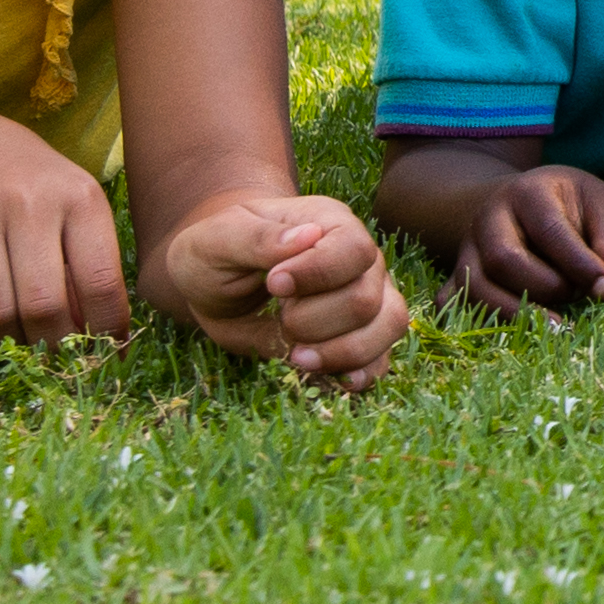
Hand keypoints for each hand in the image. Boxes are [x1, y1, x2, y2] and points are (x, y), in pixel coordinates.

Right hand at [0, 108, 135, 348]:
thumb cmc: (28, 184)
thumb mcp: (71, 204)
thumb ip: (89, 263)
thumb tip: (103, 341)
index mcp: (78, 196)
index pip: (100, 282)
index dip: (104, 331)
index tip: (102, 356)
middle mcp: (27, 200)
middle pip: (43, 306)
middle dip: (50, 346)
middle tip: (51, 358)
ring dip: (5, 343)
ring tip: (13, 342)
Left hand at [150, 192, 409, 389]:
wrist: (215, 282)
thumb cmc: (218, 253)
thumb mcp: (219, 239)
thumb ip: (258, 238)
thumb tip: (307, 237)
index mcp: (329, 225)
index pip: (353, 249)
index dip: (318, 274)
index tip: (273, 284)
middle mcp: (359, 260)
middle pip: (365, 298)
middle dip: (314, 321)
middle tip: (280, 318)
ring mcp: (367, 297)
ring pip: (388, 325)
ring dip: (341, 351)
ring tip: (297, 357)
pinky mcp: (360, 334)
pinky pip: (382, 356)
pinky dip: (362, 372)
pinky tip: (333, 377)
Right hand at [452, 165, 603, 313]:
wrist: (516, 201)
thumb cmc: (569, 205)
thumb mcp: (598, 202)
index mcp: (528, 193)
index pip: (549, 231)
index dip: (578, 263)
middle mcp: (488, 219)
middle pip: (505, 261)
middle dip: (547, 287)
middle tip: (578, 296)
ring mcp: (466, 249)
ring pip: (476, 288)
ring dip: (517, 312)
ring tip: (557, 325)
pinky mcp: (455, 275)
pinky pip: (452, 303)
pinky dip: (475, 319)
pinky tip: (508, 332)